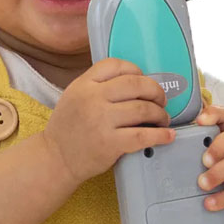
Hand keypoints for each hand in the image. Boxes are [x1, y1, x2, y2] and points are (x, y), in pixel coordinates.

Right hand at [43, 58, 174, 186]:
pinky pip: (143, 135)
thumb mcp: (73, 96)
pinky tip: (167, 135)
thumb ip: (96, 86)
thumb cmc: (68, 128)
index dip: (136, 71)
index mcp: (83, 84)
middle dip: (155, 91)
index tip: (143, 80)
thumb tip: (135, 82)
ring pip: (143, 108)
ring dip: (160, 114)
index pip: (116, 65)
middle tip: (160, 101)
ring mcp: (101, 120)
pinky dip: (160, 135)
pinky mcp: (110, 143)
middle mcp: (92, 98)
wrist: (56, 158)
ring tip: (162, 119)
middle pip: (136, 84)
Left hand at [195, 105, 223, 223]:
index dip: (214, 114)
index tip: (199, 120)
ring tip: (202, 183)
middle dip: (218, 147)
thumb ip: (192, 154)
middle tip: (203, 160)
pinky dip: (222, 198)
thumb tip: (164, 147)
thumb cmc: (216, 182)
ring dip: (219, 173)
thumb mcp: (204, 165)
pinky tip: (209, 203)